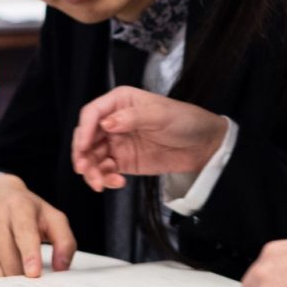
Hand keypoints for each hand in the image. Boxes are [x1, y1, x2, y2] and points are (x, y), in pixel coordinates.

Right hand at [0, 174, 75, 278]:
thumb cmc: (24, 208)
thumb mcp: (50, 216)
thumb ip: (64, 241)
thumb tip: (62, 267)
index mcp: (18, 205)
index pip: (24, 233)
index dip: (29, 255)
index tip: (33, 274)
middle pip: (8, 257)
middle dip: (19, 274)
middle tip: (26, 278)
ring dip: (3, 278)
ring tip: (11, 272)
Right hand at [71, 86, 229, 190]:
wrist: (204, 146)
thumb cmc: (185, 121)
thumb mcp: (160, 115)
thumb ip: (132, 117)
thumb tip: (105, 123)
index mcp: (120, 102)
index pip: (92, 114)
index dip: (85, 131)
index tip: (83, 148)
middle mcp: (114, 121)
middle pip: (87, 137)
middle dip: (82, 155)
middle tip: (84, 170)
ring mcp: (118, 142)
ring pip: (93, 157)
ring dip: (92, 171)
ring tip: (101, 184)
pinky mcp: (124, 161)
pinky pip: (106, 170)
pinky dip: (105, 178)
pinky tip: (116, 183)